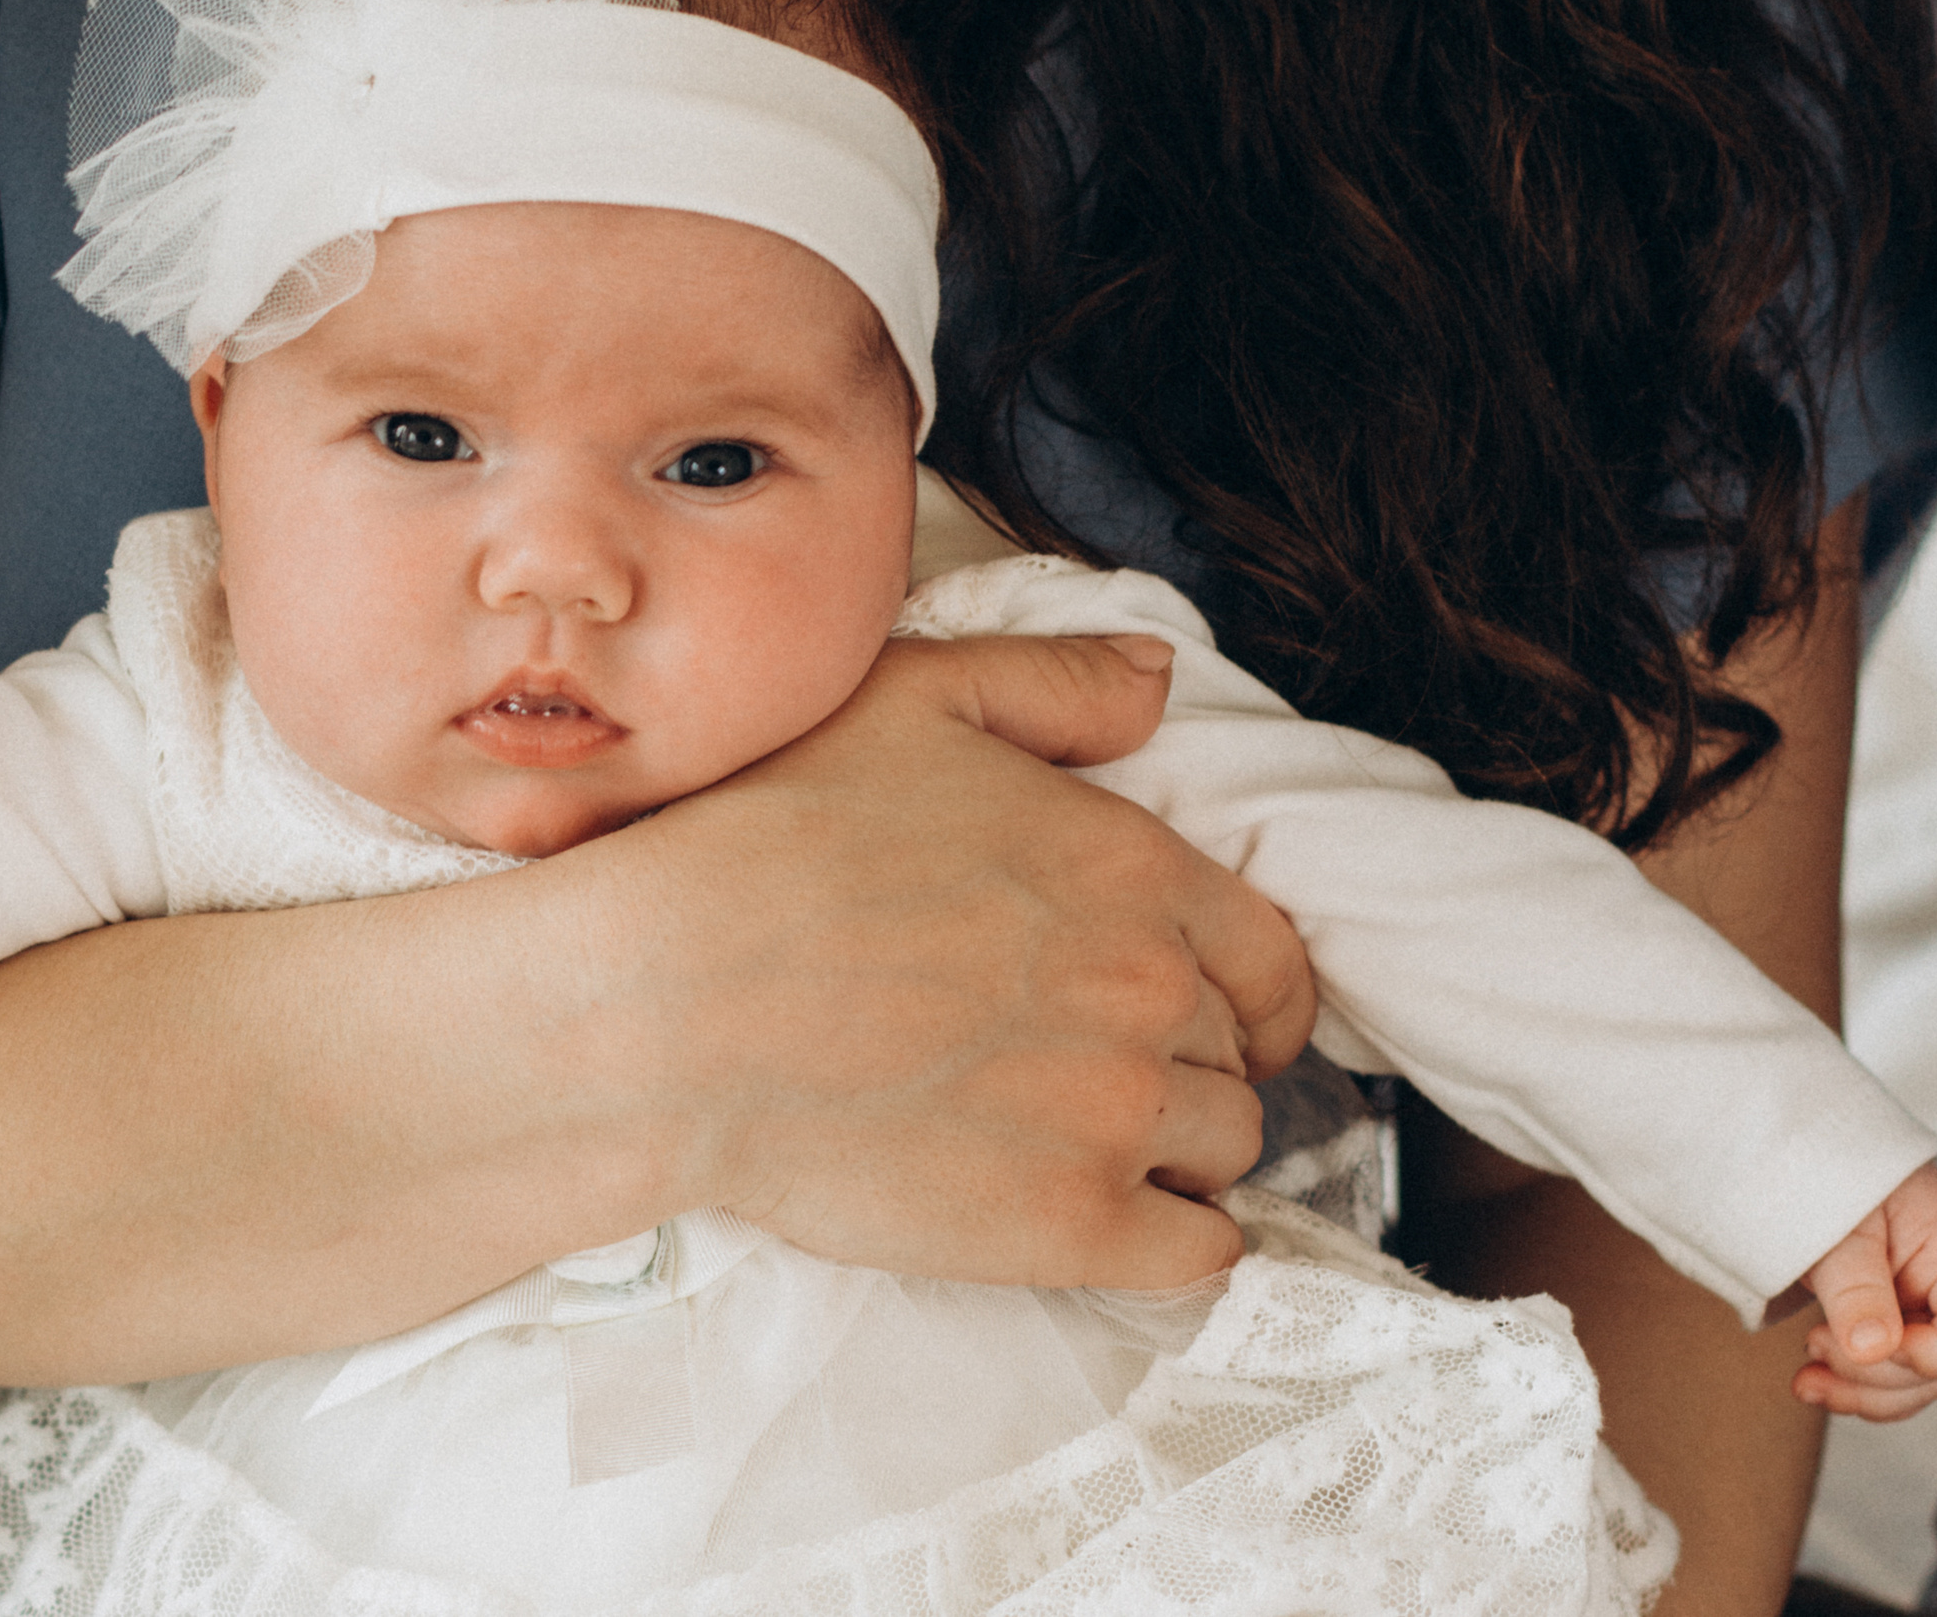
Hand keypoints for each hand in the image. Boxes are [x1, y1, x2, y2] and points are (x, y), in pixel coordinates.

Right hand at [572, 632, 1315, 1290]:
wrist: (666, 1008)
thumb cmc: (766, 844)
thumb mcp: (911, 701)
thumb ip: (1057, 684)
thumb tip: (1159, 683)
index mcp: (1132, 868)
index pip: (1270, 955)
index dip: (1246, 987)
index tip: (1210, 1010)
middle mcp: (1150, 990)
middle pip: (1232, 1051)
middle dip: (1182, 1057)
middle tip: (1088, 1063)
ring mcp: (1116, 1115)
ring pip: (1223, 1146)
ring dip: (1173, 1144)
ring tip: (1076, 1134)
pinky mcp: (1067, 1225)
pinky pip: (1197, 1253)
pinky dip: (1180, 1241)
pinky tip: (1121, 1219)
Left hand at [1796, 1160, 1936, 1419]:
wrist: (1808, 1161)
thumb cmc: (1830, 1177)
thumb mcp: (1840, 1226)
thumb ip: (1856, 1286)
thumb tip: (1873, 1349)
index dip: (1931, 1352)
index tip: (1870, 1344)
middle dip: (1878, 1374)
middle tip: (1815, 1345)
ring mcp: (1927, 1308)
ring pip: (1915, 1381)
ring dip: (1860, 1391)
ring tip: (1805, 1382)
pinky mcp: (1895, 1323)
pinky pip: (1887, 1373)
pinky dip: (1850, 1385)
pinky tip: (1811, 1383)